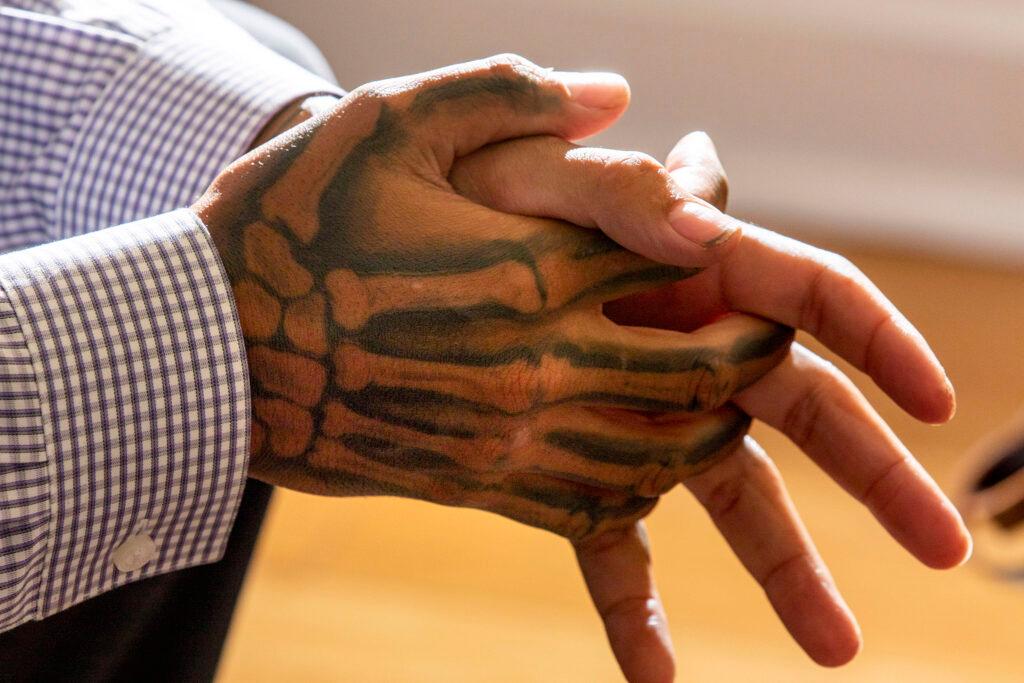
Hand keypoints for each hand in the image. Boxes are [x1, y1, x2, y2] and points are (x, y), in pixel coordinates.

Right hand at [194, 59, 788, 569]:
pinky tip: (652, 471)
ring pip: (667, 451)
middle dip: (756, 345)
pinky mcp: (484, 485)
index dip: (719, 224)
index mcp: (531, 264)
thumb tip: (616, 93)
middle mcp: (540, 360)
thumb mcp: (387, 123)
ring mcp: (515, 433)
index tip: (720, 210)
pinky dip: (647, 490)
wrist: (213, 350)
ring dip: (716, 424)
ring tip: (729, 404)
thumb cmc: (293, 226)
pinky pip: (600, 507)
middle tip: (768, 326)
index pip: (681, 246)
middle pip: (704, 366)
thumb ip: (508, 94)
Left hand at [452, 132, 971, 677]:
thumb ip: (616, 186)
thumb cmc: (451, 197)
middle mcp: (677, 341)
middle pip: (797, 410)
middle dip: (873, 476)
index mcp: (685, 264)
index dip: (879, 339)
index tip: (936, 400)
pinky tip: (657, 675)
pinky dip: (634, 609)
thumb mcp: (527, 173)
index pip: (807, 293)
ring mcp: (629, 410)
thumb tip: (708, 176)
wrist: (360, 261)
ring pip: (724, 493)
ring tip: (834, 649)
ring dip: (783, 569)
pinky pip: (611, 542)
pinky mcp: (568, 462)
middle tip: (944, 546)